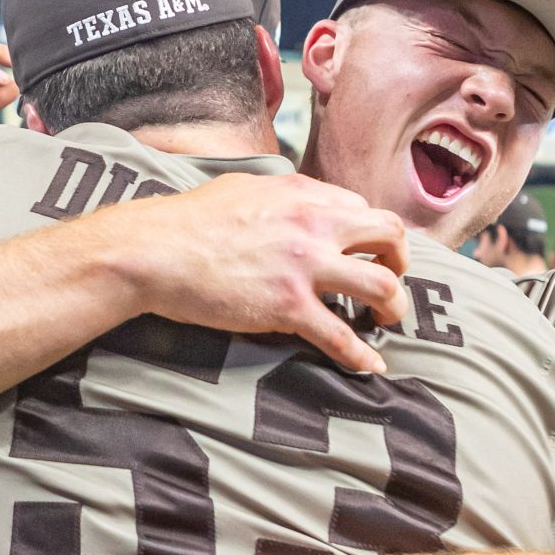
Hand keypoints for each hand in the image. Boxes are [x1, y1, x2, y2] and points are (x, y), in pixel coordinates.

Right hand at [105, 173, 411, 374]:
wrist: (154, 250)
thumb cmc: (188, 220)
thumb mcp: (243, 188)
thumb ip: (280, 195)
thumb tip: (293, 201)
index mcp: (302, 194)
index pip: (362, 208)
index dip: (369, 233)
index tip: (366, 252)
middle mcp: (314, 224)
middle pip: (389, 236)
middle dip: (400, 261)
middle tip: (391, 280)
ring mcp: (305, 267)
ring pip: (382, 286)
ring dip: (394, 307)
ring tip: (387, 320)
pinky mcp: (288, 307)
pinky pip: (341, 336)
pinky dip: (362, 356)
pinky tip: (371, 367)